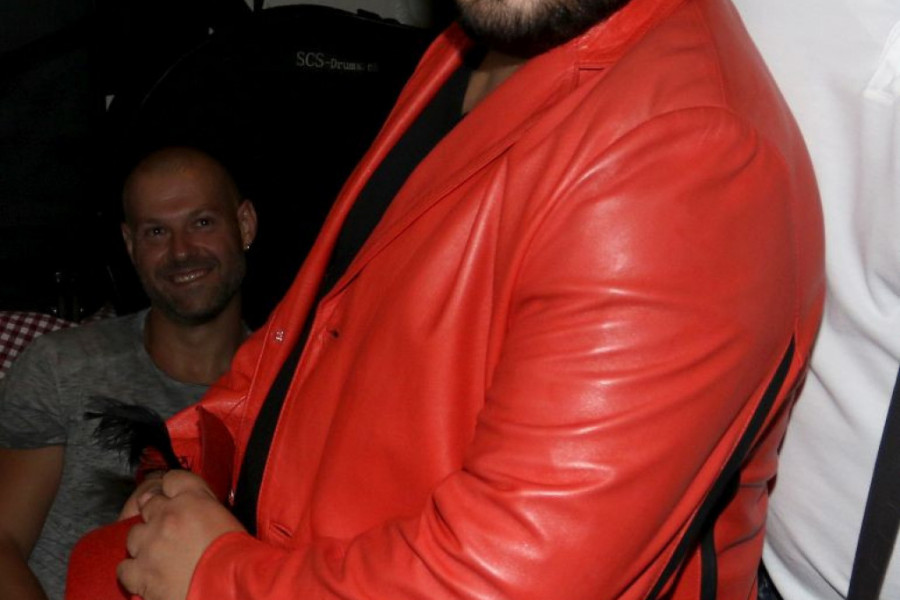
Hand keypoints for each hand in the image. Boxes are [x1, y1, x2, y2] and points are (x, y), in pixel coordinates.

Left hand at [117, 471, 244, 599]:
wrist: (231, 586)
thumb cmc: (237, 557)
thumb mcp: (228, 519)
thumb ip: (206, 508)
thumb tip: (194, 510)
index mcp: (193, 498)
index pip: (172, 479)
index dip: (173, 490)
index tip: (174, 497)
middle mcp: (167, 515)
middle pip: (149, 504)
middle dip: (157, 515)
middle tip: (170, 530)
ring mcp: (150, 544)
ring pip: (133, 534)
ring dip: (145, 542)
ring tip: (160, 555)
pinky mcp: (141, 572)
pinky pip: (124, 567)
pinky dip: (134, 571)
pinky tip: (148, 575)